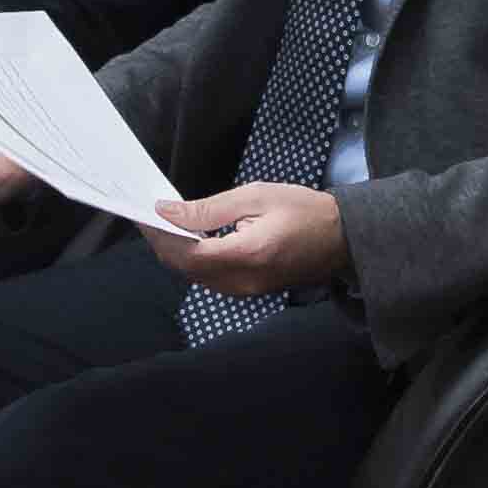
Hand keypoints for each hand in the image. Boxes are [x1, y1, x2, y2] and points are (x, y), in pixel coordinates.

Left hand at [159, 182, 344, 297]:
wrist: (342, 238)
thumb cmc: (303, 209)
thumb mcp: (256, 196)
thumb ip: (209, 209)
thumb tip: (167, 212)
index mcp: (246, 254)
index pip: (186, 251)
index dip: (161, 233)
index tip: (145, 211)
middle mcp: (241, 281)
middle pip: (184, 267)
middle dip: (163, 242)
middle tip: (151, 213)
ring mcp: (244, 291)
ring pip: (193, 276)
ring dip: (176, 251)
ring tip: (168, 222)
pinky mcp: (247, 291)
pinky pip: (209, 278)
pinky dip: (193, 259)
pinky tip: (192, 238)